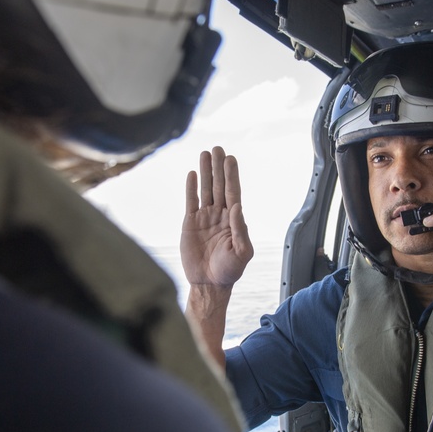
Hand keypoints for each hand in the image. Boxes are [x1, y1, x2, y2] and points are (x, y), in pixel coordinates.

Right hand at [181, 147, 253, 286]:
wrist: (209, 283)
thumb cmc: (229, 270)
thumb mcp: (242, 252)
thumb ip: (240, 230)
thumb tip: (237, 206)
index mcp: (234, 220)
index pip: (233, 193)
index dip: (232, 176)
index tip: (230, 159)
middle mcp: (220, 215)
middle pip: (220, 186)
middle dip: (219, 167)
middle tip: (218, 148)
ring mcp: (205, 218)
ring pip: (205, 190)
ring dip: (206, 172)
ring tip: (205, 153)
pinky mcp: (190, 223)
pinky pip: (191, 201)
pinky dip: (191, 188)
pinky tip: (192, 174)